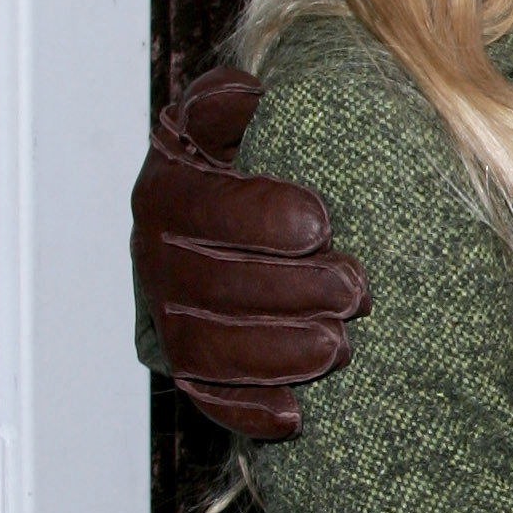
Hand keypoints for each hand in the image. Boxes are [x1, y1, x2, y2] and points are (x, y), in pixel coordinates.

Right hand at [132, 65, 370, 437]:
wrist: (249, 204)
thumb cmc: (262, 151)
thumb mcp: (244, 114)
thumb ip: (236, 102)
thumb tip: (247, 97)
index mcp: (168, 186)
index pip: (200, 208)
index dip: (257, 217)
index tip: (322, 222)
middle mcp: (154, 253)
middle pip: (207, 285)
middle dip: (287, 292)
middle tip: (357, 290)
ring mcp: (166, 312)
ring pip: (204, 349)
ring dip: (274, 354)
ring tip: (340, 346)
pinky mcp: (187, 363)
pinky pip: (207, 398)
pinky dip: (248, 411)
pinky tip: (295, 415)